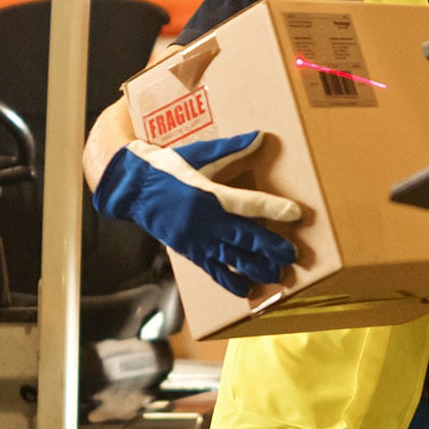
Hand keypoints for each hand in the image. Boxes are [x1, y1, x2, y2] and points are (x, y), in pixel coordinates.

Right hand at [93, 131, 301, 297]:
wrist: (131, 188)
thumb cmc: (166, 166)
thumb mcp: (199, 154)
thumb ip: (231, 149)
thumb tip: (260, 137)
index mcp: (209, 194)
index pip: (248, 203)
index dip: (273, 208)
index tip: (296, 213)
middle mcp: (205, 220)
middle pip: (245, 236)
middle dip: (271, 246)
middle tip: (294, 254)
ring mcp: (196, 239)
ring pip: (232, 257)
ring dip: (256, 267)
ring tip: (278, 274)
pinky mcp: (188, 250)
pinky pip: (212, 270)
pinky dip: (230, 281)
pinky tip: (247, 291)